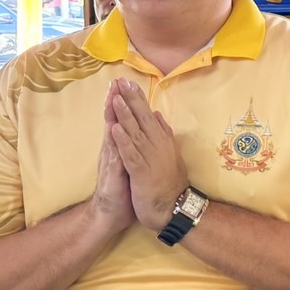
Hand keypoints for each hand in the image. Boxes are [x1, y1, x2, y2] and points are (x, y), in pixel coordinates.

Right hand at [89, 85, 134, 233]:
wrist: (112, 215)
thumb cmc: (125, 190)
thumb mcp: (133, 165)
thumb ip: (135, 148)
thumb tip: (142, 132)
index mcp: (123, 148)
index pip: (125, 121)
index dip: (126, 104)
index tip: (128, 84)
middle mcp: (115, 151)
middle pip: (116, 122)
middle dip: (117, 101)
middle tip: (118, 80)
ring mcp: (112, 161)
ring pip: (112, 133)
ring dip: (111, 115)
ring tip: (112, 95)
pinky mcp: (112, 174)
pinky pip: (113, 155)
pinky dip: (114, 141)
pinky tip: (112, 128)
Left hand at [107, 78, 189, 231]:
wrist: (174, 208)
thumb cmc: (169, 183)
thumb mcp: (169, 154)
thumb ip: (163, 134)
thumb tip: (157, 115)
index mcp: (161, 140)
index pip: (147, 115)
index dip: (138, 98)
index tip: (129, 82)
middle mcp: (157, 145)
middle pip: (141, 118)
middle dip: (130, 99)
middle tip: (121, 81)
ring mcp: (150, 158)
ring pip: (135, 132)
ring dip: (125, 115)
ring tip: (116, 98)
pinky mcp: (141, 172)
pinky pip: (130, 153)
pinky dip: (122, 140)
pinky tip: (115, 128)